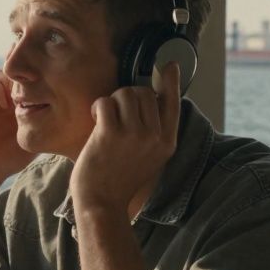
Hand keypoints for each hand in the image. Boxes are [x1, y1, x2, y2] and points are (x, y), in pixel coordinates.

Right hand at [0, 66, 36, 183]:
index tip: (45, 92)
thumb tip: (69, 109)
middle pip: (14, 71)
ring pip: (0, 70)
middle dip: (24, 77)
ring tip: (17, 101)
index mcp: (13, 105)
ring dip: (11, 80)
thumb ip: (45, 122)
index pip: (25, 80)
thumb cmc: (8, 160)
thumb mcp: (33, 138)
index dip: (36, 80)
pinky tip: (5, 105)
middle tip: (32, 92)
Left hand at [70, 62, 181, 216]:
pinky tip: (96, 121)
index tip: (170, 65)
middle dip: (127, 96)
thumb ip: (153, 132)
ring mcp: (134, 134)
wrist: (102, 203)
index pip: (173, 104)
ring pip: (125, 94)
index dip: (171, 82)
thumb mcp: (149, 158)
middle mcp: (154, 137)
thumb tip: (150, 99)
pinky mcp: (111, 133)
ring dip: (112, 101)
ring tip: (105, 119)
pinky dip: (98, 108)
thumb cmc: (119, 180)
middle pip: (145, 93)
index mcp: (167, 143)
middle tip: (116, 113)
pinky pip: (106, 102)